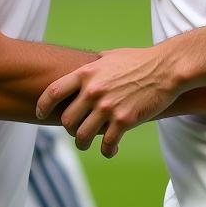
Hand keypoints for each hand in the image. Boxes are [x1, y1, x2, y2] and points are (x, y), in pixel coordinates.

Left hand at [37, 46, 178, 158]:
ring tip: (86, 144)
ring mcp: (107, 108)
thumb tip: (86, 67)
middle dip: (69, 128)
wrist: (165, 69)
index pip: (53, 92)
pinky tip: (111, 149)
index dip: (42, 106)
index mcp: (86, 74)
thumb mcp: (110, 56)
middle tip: (75, 130)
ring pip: (82, 137)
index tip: (40, 114)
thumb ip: (94, 65)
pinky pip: (107, 144)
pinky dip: (107, 150)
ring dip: (82, 144)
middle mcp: (93, 92)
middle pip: (66, 120)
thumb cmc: (139, 60)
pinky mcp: (124, 121)